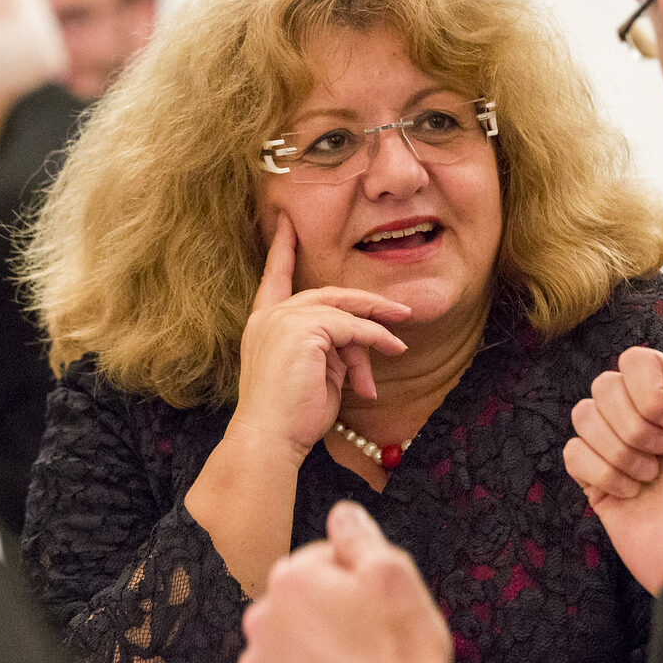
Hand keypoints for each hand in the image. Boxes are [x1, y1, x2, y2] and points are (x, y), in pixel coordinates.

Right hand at [229, 213, 410, 460]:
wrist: (270, 440)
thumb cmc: (292, 417)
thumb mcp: (318, 375)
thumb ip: (334, 350)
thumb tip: (364, 346)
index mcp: (263, 323)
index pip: (273, 277)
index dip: (281, 249)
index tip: (286, 222)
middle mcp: (269, 316)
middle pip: (326, 294)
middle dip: (366, 303)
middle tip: (399, 311)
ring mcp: (283, 320)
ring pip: (342, 310)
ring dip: (375, 327)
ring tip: (399, 344)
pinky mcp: (302, 329)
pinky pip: (350, 326)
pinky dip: (374, 338)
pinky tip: (391, 350)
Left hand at [238, 502, 454, 662]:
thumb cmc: (401, 656)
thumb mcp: (394, 573)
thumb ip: (358, 535)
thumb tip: (341, 513)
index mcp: (292, 579)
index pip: (319, 560)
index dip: (353, 578)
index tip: (374, 604)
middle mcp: (262, 619)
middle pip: (297, 602)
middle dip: (327, 613)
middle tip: (367, 639)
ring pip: (286, 644)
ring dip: (311, 651)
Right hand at [563, 319, 662, 593]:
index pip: (635, 359)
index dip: (648, 391)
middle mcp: (643, 416)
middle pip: (604, 385)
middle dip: (634, 427)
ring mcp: (614, 446)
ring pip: (582, 415)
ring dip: (619, 453)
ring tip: (649, 479)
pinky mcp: (594, 478)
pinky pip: (572, 453)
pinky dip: (600, 474)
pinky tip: (628, 494)